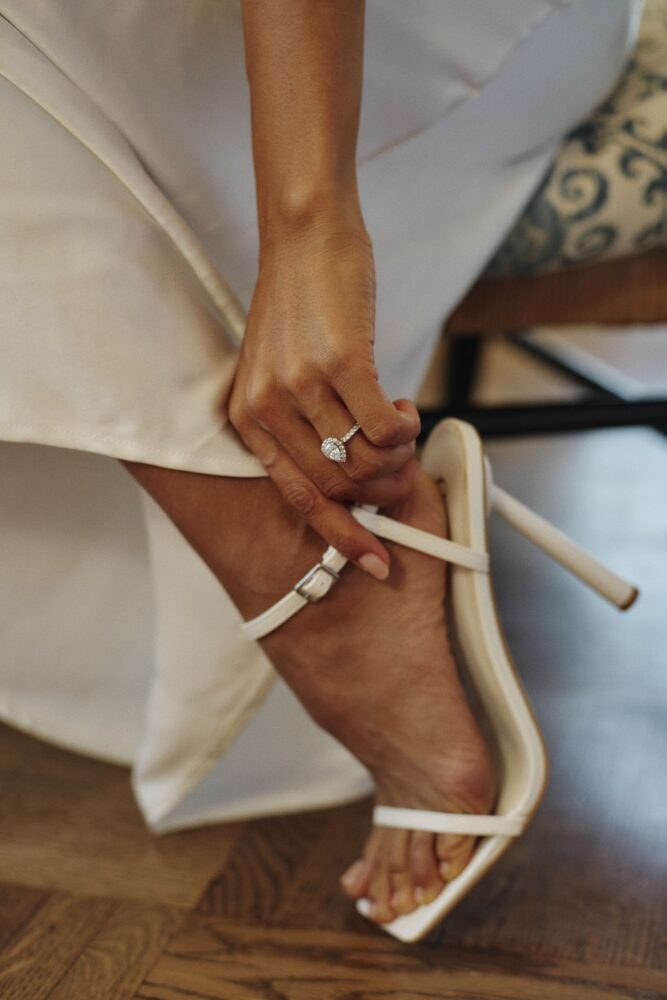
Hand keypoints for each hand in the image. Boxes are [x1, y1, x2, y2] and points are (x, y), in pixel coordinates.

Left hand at [227, 225, 420, 577]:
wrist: (305, 237)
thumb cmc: (300, 306)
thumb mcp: (279, 372)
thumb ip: (300, 426)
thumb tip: (353, 478)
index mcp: (247, 419)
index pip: (300, 499)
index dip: (343, 536)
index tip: (376, 559)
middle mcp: (268, 407)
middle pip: (340, 485)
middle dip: (384, 491)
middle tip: (406, 471)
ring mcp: (302, 386)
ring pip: (366, 460)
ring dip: (398, 456)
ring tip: (404, 430)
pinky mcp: (341, 362)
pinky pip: (387, 427)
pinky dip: (407, 428)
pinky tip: (405, 406)